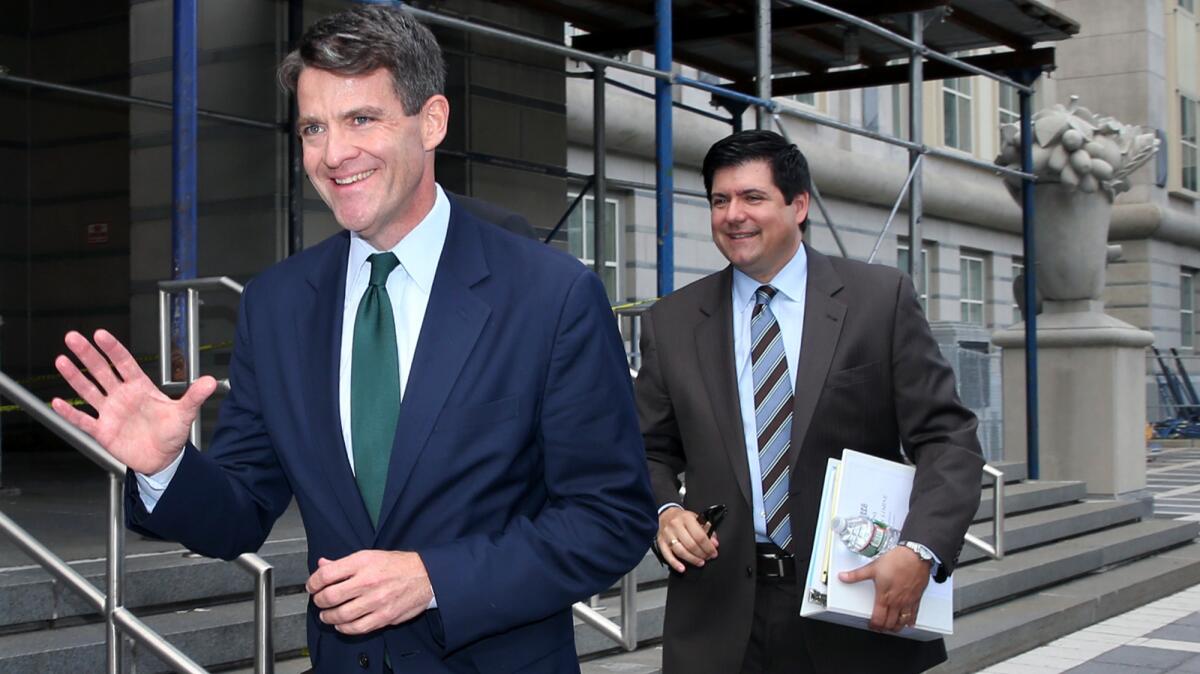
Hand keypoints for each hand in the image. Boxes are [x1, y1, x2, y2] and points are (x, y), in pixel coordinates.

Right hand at [52, 330, 216, 474]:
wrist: (163, 459)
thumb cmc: (172, 434)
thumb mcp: (185, 414)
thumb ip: (194, 397)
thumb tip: (211, 381)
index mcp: (140, 388)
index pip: (124, 363)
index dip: (113, 349)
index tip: (100, 334)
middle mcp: (122, 396)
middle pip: (102, 371)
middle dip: (87, 354)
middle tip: (73, 338)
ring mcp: (110, 412)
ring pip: (88, 390)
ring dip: (74, 377)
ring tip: (61, 360)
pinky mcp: (103, 431)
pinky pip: (82, 420)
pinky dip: (69, 412)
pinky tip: (56, 402)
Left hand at [307, 550, 433, 634]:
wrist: (426, 576)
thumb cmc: (399, 565)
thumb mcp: (370, 556)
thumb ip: (344, 563)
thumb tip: (322, 565)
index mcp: (363, 562)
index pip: (326, 574)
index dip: (313, 582)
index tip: (312, 586)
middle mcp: (368, 581)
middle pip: (330, 596)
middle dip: (318, 601)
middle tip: (319, 600)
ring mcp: (376, 601)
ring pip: (340, 615)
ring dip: (328, 617)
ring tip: (327, 614)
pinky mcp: (383, 616)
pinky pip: (356, 628)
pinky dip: (344, 628)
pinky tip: (341, 624)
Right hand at [657, 507, 718, 572]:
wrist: (666, 515)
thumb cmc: (683, 518)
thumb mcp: (696, 518)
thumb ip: (707, 530)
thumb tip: (714, 543)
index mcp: (686, 518)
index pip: (700, 536)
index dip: (708, 547)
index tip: (714, 552)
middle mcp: (676, 526)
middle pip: (691, 545)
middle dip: (702, 554)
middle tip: (708, 558)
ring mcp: (667, 535)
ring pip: (680, 551)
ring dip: (692, 559)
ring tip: (700, 562)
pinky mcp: (660, 542)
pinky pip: (667, 555)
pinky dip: (675, 564)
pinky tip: (682, 568)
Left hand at [838, 545, 930, 632]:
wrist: (915, 556)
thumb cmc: (896, 561)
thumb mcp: (872, 567)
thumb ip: (856, 575)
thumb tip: (843, 577)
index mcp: (884, 596)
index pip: (878, 618)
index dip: (874, 625)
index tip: (871, 625)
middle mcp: (897, 602)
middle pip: (890, 623)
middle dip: (884, 628)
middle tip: (880, 628)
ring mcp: (908, 601)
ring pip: (903, 621)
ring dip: (897, 627)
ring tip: (892, 628)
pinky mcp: (917, 598)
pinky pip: (914, 614)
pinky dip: (910, 620)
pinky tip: (909, 622)